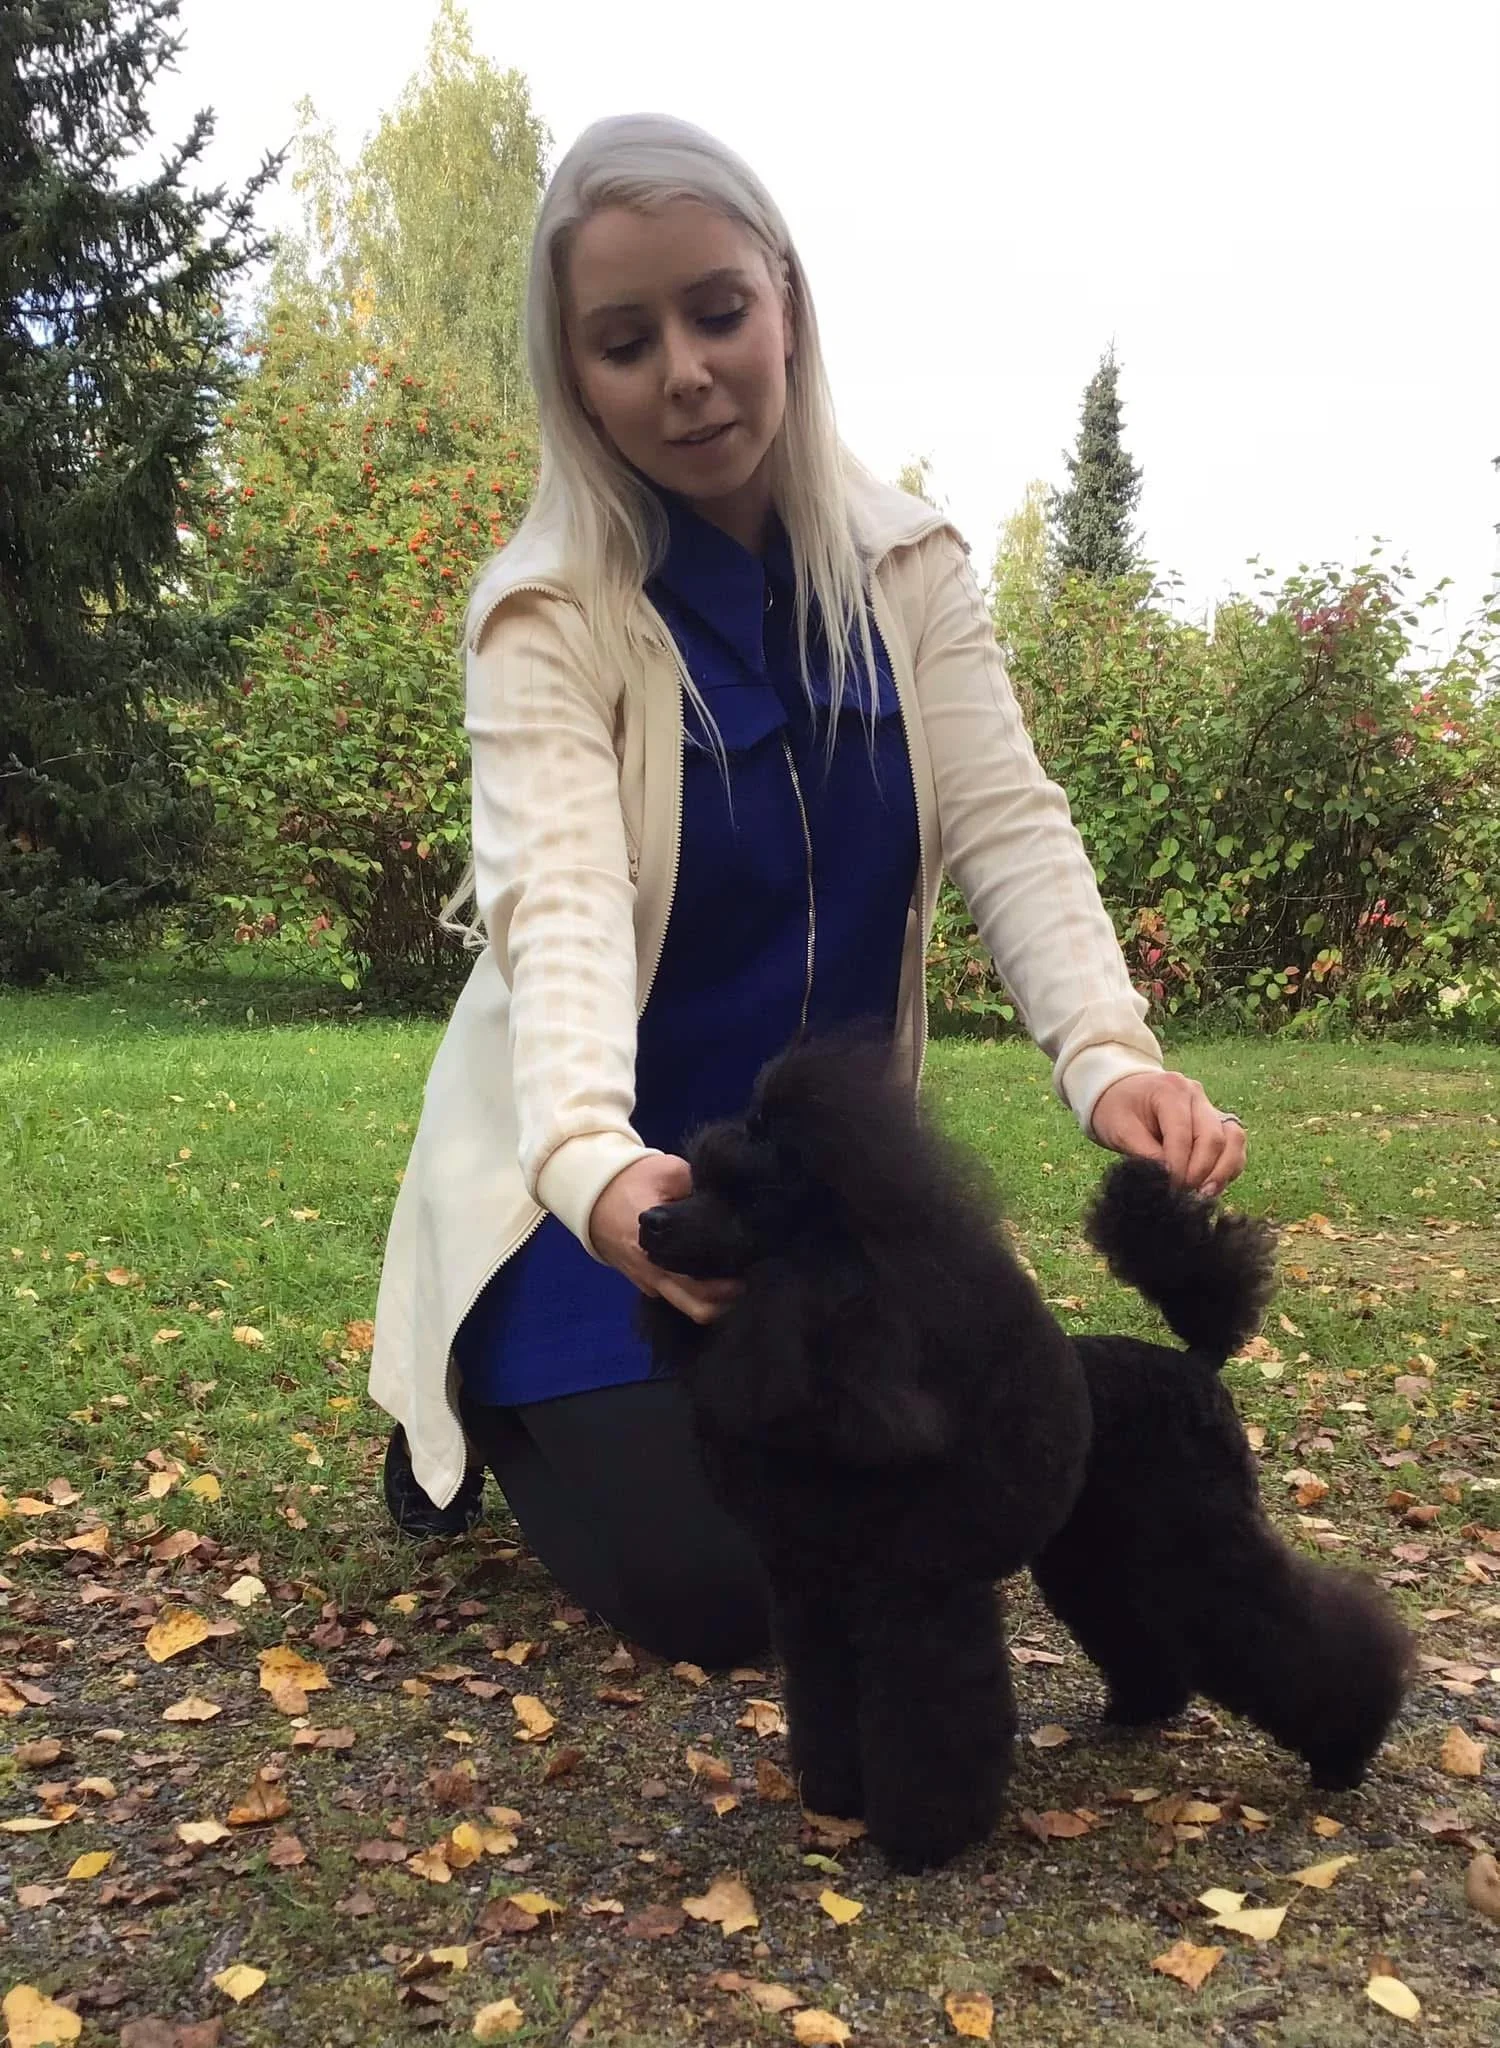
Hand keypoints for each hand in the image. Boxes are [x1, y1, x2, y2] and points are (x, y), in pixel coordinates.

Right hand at [589, 1154, 742, 1324]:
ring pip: (689, 1308)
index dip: (731, 1282)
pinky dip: (699, 1294)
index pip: (700, 1284)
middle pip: (700, 1309)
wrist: (592, 1194)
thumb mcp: (670, 1172)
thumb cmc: (632, 1181)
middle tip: (750, 1278)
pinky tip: (716, 1274)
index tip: (752, 1267)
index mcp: (658, 1249)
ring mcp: (649, 1283)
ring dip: (716, 1301)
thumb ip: (701, 1188)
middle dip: (729, 1301)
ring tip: (737, 1278)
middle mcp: (653, 1274)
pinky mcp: (647, 1283)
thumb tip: (734, 1202)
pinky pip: (678, 1298)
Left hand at [1090, 1070, 1246, 1199]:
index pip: (1183, 1134)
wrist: (1118, 1091)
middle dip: (1200, 1172)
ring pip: (1233, 1139)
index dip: (1179, 1167)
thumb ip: (1145, 1154)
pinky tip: (1212, 1185)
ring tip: (1204, 1194)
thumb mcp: (1120, 1130)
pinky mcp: (1216, 1120)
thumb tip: (1169, 1180)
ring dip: (1222, 1170)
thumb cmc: (1115, 1108)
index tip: (1169, 1190)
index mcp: (1170, 1090)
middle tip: (1184, 1195)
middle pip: (1213, 1137)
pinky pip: (1234, 1143)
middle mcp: (1196, 1094)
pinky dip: (1229, 1165)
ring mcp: (1209, 1106)